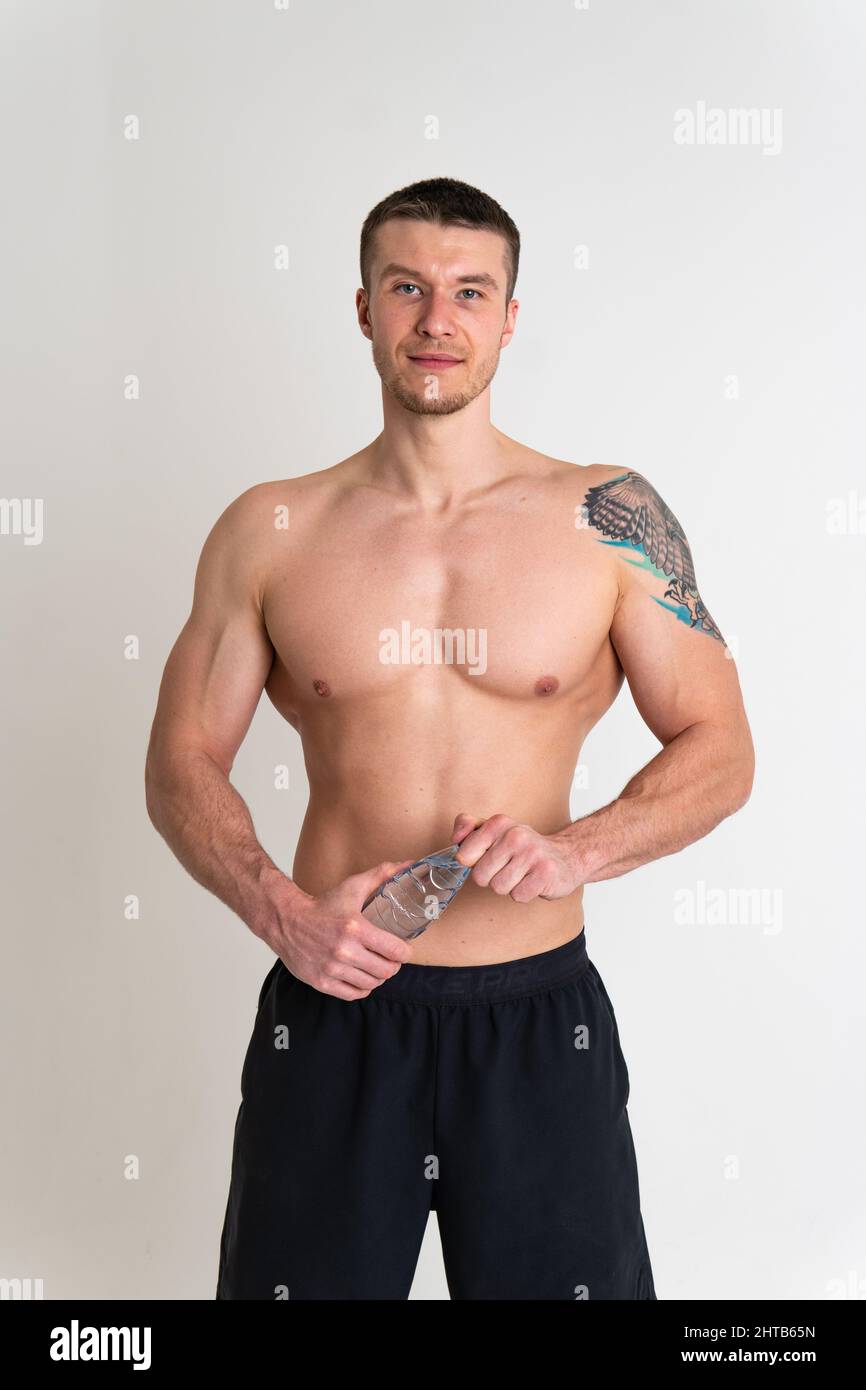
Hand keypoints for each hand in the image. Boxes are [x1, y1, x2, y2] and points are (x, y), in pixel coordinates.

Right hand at [267, 858, 415, 1000]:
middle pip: (386, 970)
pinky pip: (353, 993)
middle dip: (393, 965)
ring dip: (379, 977)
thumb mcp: (352, 887)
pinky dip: (363, 988)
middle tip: (391, 958)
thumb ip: (381, 875)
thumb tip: (408, 864)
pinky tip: (363, 978)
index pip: (395, 950)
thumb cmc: (322, 905)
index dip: (405, 952)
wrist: (287, 920)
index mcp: (355, 928)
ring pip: (372, 983)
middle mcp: (344, 951)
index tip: (404, 948)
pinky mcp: (321, 982)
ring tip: (378, 967)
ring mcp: (332, 968)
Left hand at [450, 813, 579, 902]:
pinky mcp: (545, 873)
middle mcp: (516, 835)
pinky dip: (524, 893)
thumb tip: (455, 839)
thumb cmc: (524, 847)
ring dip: (508, 886)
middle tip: (509, 867)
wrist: (566, 857)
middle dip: (492, 878)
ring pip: (498, 887)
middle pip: (480, 876)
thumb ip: (469, 827)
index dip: (474, 863)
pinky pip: (517, 896)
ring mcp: (532, 853)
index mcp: (499, 823)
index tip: (489, 857)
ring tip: (521, 874)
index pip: (464, 855)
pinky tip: (533, 881)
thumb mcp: (496, 830)